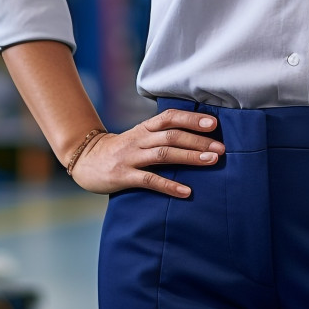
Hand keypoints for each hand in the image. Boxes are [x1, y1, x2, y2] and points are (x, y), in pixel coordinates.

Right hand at [70, 108, 224, 196]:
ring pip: (164, 154)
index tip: (214, 123)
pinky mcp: (124, 176)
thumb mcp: (140, 135)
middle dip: (199, 141)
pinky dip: (169, 185)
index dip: (192, 118)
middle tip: (221, 148)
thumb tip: (197, 135)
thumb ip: (162, 134)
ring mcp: (131, 157)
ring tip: (211, 161)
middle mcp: (140, 139)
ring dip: (189, 157)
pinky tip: (186, 191)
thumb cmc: (122, 149)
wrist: (86, 160)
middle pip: (172, 135)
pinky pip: (149, 181)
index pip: (170, 117)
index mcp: (145, 127)